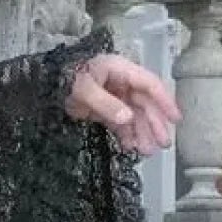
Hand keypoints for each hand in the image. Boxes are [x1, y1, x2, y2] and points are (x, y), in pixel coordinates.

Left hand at [64, 53, 181, 156]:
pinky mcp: (105, 110)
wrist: (45, 84)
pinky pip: (120, 123)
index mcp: (120, 70)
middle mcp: (122, 83)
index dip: (164, 101)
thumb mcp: (84, 89)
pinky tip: (130, 147)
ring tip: (146, 151)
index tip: (175, 119)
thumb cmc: (66, 78)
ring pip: (134, 117)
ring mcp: (114, 97)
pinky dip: (126, 135)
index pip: (149, 85)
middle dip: (154, 124)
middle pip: (144, 104)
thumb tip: (127, 118)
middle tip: (162, 144)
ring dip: (141, 133)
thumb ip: (105, 103)